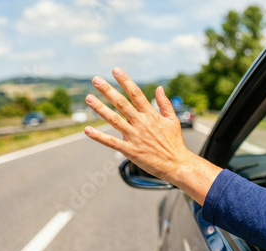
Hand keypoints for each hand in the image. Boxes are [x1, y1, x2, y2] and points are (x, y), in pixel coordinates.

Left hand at [84, 67, 220, 204]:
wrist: (177, 165)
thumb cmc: (175, 143)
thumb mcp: (173, 120)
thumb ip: (165, 103)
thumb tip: (159, 88)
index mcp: (151, 115)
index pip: (136, 94)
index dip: (125, 81)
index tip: (115, 70)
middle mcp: (141, 123)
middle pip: (121, 103)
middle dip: (108, 91)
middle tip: (96, 80)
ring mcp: (135, 137)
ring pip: (114, 120)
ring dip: (100, 109)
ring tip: (89, 98)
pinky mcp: (130, 151)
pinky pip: (112, 142)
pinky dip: (99, 136)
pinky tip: (87, 130)